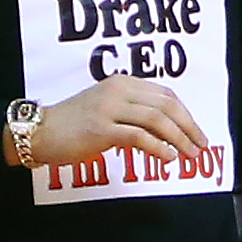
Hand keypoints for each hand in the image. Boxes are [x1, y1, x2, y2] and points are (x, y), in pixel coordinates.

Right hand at [22, 75, 211, 168]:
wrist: (40, 131)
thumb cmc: (73, 124)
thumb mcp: (107, 109)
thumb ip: (133, 112)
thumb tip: (164, 129)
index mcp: (123, 83)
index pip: (165, 94)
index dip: (186, 113)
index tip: (197, 131)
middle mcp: (119, 90)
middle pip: (166, 105)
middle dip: (189, 126)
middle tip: (201, 145)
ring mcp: (110, 108)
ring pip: (156, 120)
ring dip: (179, 138)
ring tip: (190, 155)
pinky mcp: (102, 129)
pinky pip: (139, 137)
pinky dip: (158, 148)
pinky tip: (168, 158)